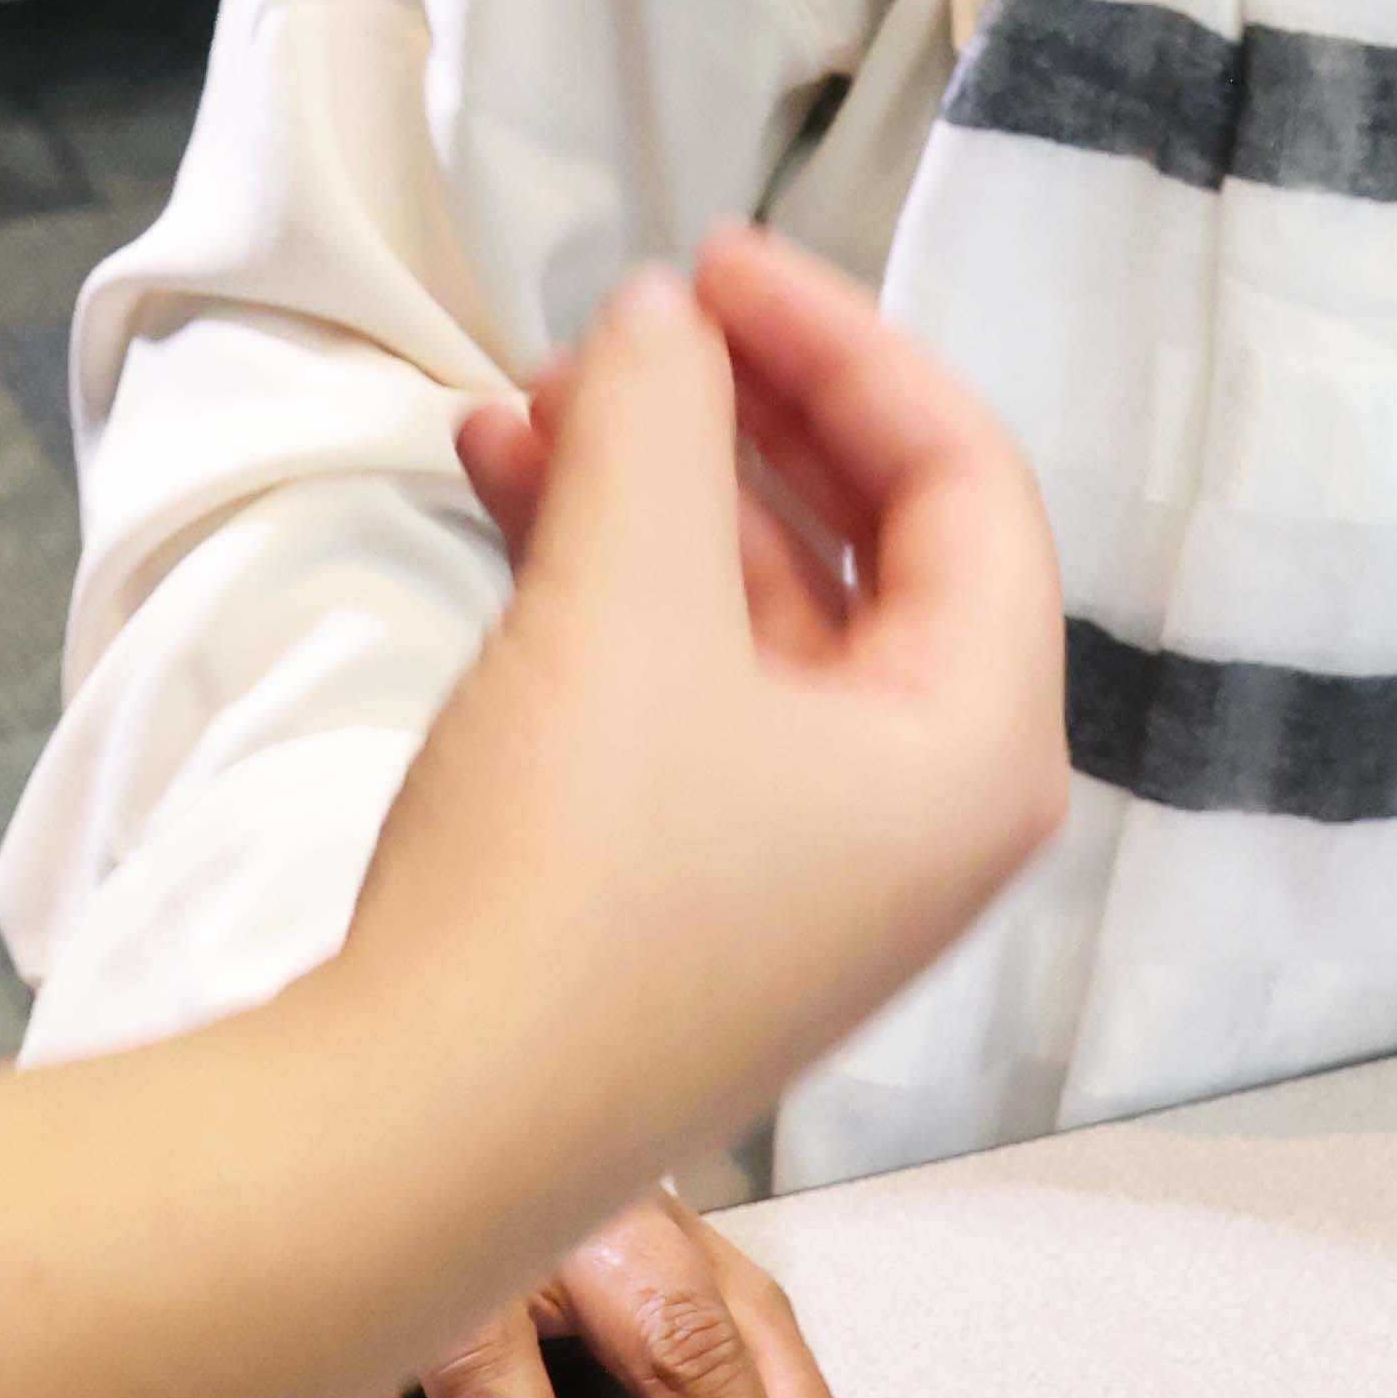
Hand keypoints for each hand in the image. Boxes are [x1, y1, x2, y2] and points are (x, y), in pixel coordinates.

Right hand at [318, 234, 1060, 1397]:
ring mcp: (806, 858)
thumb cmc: (567, 885)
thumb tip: (663, 320)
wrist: (418, 1137)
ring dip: (650, 483)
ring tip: (527, 398)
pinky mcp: (691, 885)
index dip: (843, 344)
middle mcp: (921, 810)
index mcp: (978, 749)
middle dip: (739, 412)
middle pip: (868, 537)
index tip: (718, 260)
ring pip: (753, 604)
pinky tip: (497, 485)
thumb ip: (661, 420)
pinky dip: (603, 577)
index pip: (966, 481)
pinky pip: (680, 679)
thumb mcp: (625, 601)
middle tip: (628, 320)